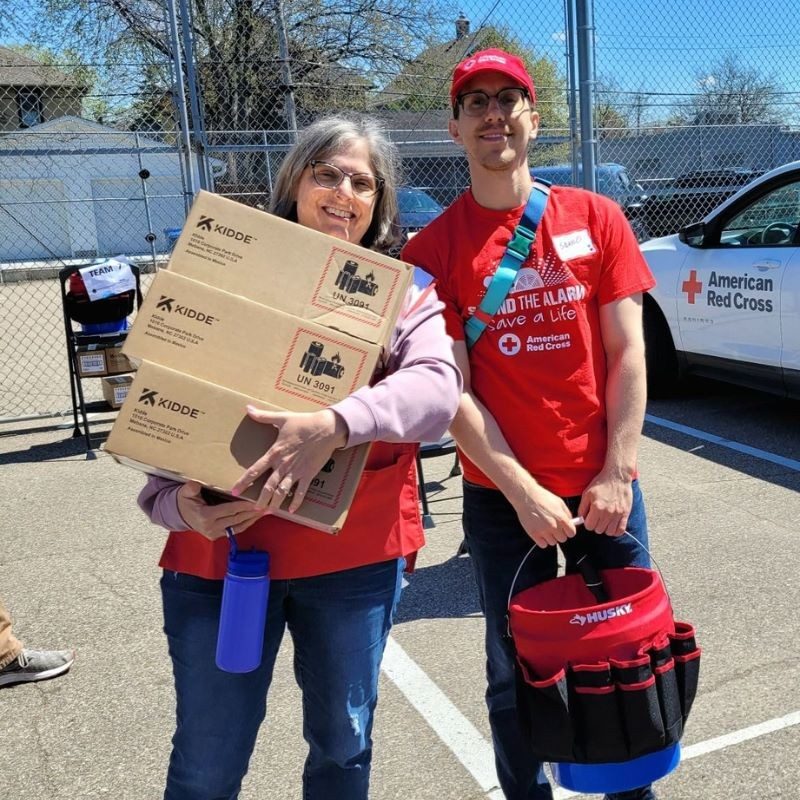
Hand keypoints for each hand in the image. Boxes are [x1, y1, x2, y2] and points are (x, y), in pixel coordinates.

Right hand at [176, 481, 265, 540]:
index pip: (229, 510)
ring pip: (239, 526)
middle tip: (267, 504)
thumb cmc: (185, 501)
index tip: (255, 501)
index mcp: (205, 516)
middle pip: (236, 519)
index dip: (243, 506)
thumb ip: (190, 488)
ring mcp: (215, 534)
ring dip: (253, 519)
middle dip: (252, 512)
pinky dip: (247, 523)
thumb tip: (195, 485)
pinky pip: (236, 530)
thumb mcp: (184, 492)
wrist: (179, 515)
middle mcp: (211, 527)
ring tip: (266, 511)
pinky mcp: (219, 536)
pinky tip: (256, 517)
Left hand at [231, 406, 348, 512]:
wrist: (327, 428)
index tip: (234, 491)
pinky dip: (296, 501)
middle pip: (268, 487)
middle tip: (254, 510)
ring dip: (275, 503)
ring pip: (283, 492)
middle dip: (260, 500)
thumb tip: (247, 408)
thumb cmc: (304, 422)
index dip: (243, 482)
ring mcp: (297, 471)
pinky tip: (292, 510)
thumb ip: (263, 416)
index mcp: (275, 453)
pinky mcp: (309, 473)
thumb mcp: (282, 418)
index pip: (254, 470)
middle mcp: (284, 465)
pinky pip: (302, 491)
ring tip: (269, 512)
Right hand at [506, 478, 576, 547]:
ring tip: (546, 529)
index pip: (571, 533)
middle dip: (559, 534)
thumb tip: (571, 523)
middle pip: (562, 539)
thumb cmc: (542, 497)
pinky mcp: (534, 534)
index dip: (569, 531)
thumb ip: (567, 514)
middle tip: (554, 527)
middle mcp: (553, 526)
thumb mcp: (559, 502)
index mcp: (561, 518)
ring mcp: (543, 531)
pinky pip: (543, 545)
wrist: (526, 496)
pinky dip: (542, 541)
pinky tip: (540, 532)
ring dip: (551, 537)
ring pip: (553, 542)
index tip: (565, 529)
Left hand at [578, 472, 632, 535]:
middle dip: (596, 525)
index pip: (589, 526)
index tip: (589, 517)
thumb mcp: (587, 493)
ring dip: (605, 528)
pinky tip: (612, 524)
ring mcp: (618, 514)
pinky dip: (615, 530)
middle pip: (599, 530)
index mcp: (597, 507)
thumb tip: (581, 519)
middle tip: (597, 517)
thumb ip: (582, 508)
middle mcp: (607, 512)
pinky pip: (620, 530)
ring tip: (604, 520)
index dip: (588, 522)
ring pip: (609, 532)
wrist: (617, 477)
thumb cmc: (601, 484)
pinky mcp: (626, 514)